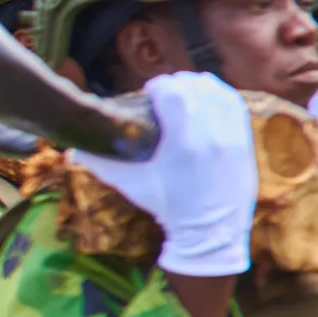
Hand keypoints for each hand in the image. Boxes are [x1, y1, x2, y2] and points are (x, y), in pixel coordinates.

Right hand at [67, 72, 256, 276]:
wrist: (211, 231)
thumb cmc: (167, 206)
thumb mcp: (133, 185)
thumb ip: (102, 164)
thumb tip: (72, 150)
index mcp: (184, 142)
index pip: (173, 92)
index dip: (158, 86)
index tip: (149, 93)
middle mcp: (212, 134)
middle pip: (194, 87)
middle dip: (176, 85)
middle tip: (164, 95)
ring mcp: (232, 137)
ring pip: (217, 91)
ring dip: (198, 87)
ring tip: (185, 94)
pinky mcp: (244, 141)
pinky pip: (234, 104)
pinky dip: (218, 95)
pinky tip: (206, 99)